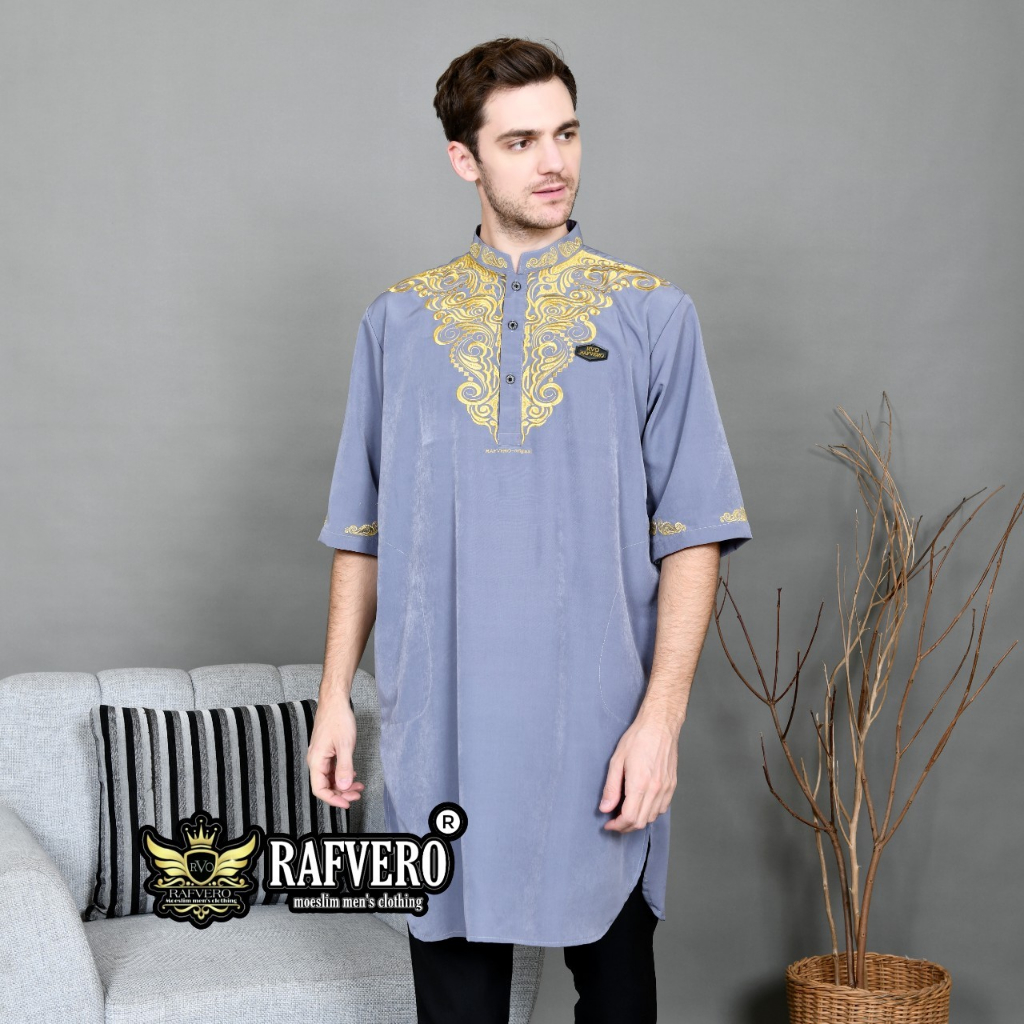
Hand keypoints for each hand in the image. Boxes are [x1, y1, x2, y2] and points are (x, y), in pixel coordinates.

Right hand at [307, 692, 365, 808]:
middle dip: (341, 793)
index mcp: (316, 761)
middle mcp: (316, 760)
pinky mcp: (326, 751)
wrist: (335, 701)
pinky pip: (332, 768)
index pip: (320, 789)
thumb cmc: (338, 719)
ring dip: (343, 784)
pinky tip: (353, 775)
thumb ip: (344, 768)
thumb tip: (343, 787)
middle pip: (325, 785)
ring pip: (330, 777)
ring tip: (359, 786)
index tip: (347, 803)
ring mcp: (321, 755)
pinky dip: (342, 774)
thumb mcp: (345, 745)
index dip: (333, 799)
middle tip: (357, 795)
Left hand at [599, 708, 678, 831]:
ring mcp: (666, 788)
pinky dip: (650, 813)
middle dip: (625, 827)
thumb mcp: (617, 760)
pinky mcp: (672, 785)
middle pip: (641, 822)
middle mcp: (656, 790)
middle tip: (614, 822)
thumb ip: (611, 787)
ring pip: (652, 817)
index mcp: (640, 784)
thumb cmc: (638, 738)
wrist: (660, 725)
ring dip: (638, 821)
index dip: (617, 826)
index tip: (608, 824)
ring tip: (626, 814)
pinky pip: (662, 808)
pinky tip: (641, 805)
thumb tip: (605, 808)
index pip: (629, 818)